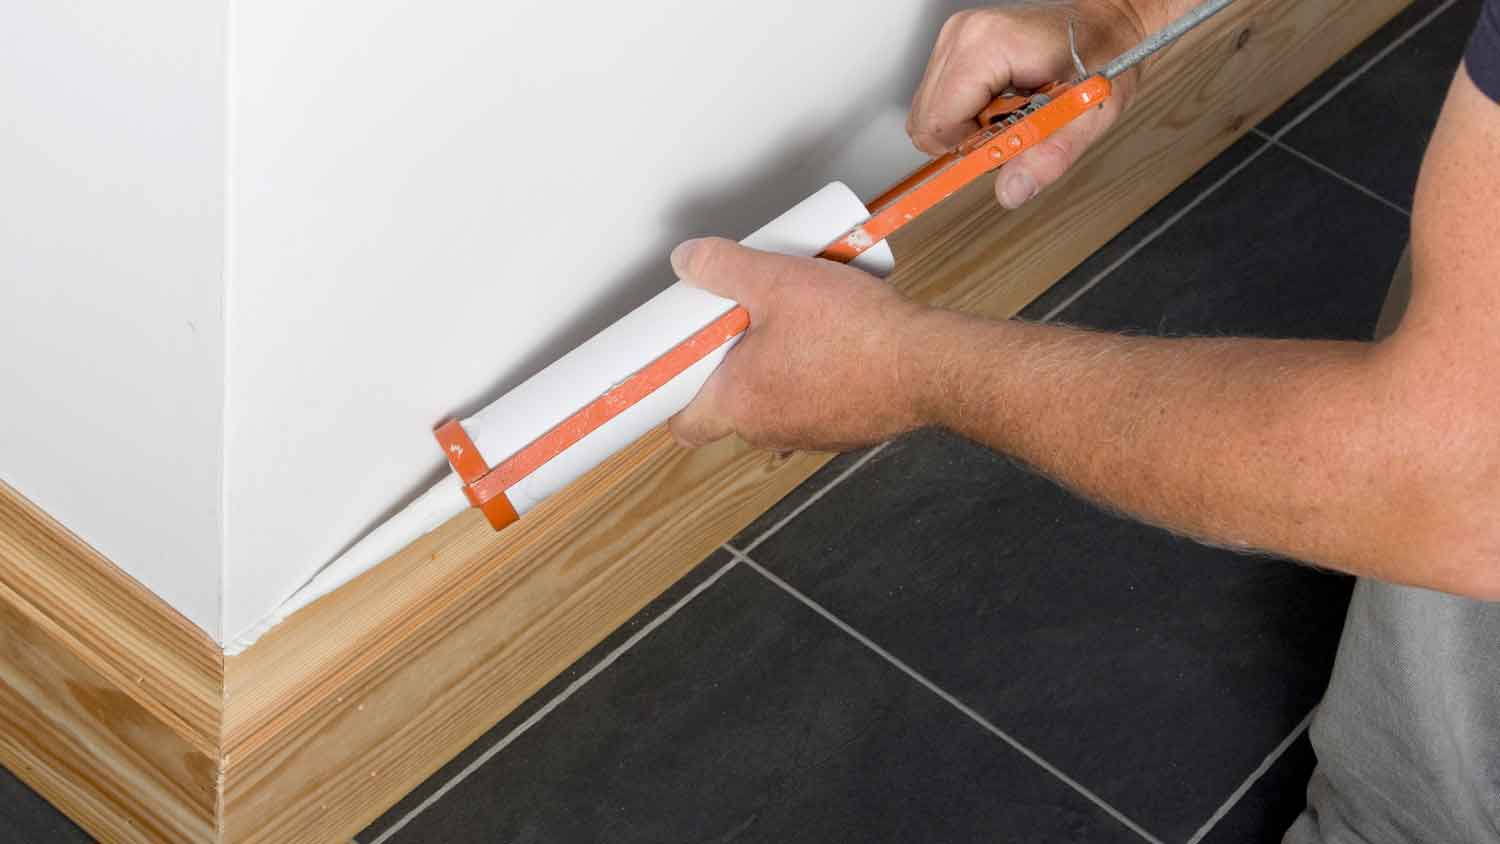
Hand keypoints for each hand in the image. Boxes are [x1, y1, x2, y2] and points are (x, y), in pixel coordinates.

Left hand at [667, 237, 931, 451]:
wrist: (927, 363)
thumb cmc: (855, 333)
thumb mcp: (776, 280)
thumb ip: (724, 267)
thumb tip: (689, 260)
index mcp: (738, 404)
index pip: (684, 425)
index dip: (673, 396)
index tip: (676, 368)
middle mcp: (770, 430)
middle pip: (730, 406)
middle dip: (731, 367)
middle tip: (743, 324)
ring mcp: (811, 435)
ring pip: (776, 404)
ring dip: (777, 371)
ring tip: (795, 324)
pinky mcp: (847, 428)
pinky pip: (817, 402)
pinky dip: (817, 377)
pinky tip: (835, 342)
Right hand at [907, 2, 1146, 207]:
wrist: (1109, 25)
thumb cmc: (1104, 56)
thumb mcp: (1088, 114)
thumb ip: (1048, 156)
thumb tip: (1012, 190)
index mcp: (988, 46)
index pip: (937, 123)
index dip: (966, 150)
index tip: (999, 151)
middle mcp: (963, 36)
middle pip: (926, 122)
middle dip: (966, 141)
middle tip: (1010, 130)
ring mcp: (955, 39)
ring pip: (929, 114)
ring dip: (967, 129)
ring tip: (1010, 113)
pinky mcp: (956, 47)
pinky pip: (939, 101)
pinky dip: (967, 115)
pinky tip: (1001, 104)